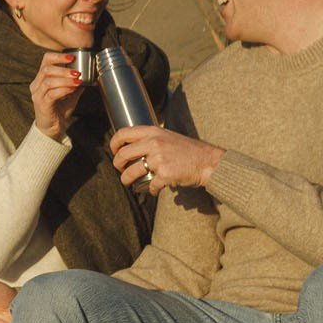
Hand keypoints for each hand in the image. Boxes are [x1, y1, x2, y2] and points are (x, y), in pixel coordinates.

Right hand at [30, 52, 85, 140]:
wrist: (52, 128)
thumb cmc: (59, 109)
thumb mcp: (69, 93)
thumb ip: (75, 83)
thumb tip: (89, 74)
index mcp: (41, 79)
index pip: (45, 60)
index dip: (58, 56)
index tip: (72, 57)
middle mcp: (36, 85)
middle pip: (46, 70)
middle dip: (64, 69)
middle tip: (77, 72)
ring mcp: (37, 95)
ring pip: (48, 81)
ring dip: (65, 80)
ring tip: (77, 81)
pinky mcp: (41, 105)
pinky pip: (51, 94)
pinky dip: (64, 90)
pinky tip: (72, 89)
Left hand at [109, 125, 223, 193]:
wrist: (209, 162)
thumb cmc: (189, 150)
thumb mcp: (168, 136)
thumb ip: (151, 139)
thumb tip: (133, 147)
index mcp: (153, 132)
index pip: (123, 133)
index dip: (114, 144)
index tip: (114, 151)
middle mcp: (154, 143)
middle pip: (123, 154)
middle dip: (117, 164)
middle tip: (120, 170)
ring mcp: (159, 159)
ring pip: (132, 172)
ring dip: (127, 180)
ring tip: (129, 182)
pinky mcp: (165, 174)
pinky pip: (151, 185)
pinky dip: (151, 190)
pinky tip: (154, 190)